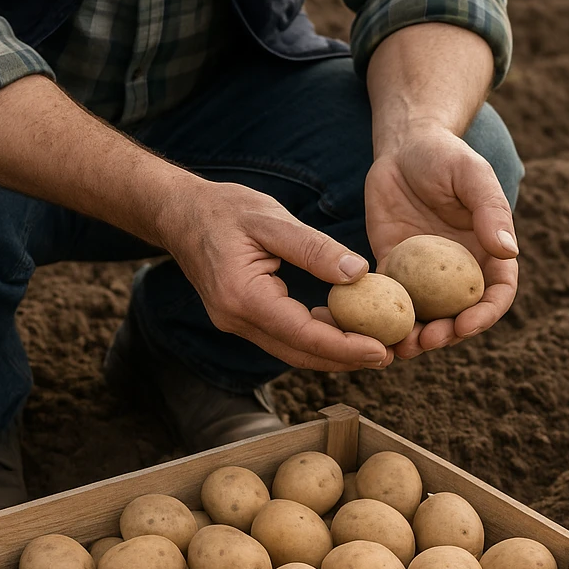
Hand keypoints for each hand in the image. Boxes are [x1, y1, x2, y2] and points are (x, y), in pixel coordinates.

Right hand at [159, 180, 394, 371]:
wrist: (178, 212)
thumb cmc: (224, 208)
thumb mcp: (271, 218)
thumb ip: (314, 248)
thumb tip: (358, 272)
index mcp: (243, 296)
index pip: (303, 335)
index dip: (345, 347)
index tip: (383, 350)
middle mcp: (237, 319)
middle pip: (300, 353)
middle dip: (346, 359)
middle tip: (390, 356)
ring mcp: (237, 323)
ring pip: (293, 350)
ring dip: (334, 353)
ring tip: (377, 347)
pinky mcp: (243, 318)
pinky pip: (285, 336)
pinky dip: (316, 337)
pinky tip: (346, 328)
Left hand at [364, 120, 518, 358]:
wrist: (403, 146)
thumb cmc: (446, 156)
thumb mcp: (472, 175)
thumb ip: (492, 211)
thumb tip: (508, 252)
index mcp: (488, 254)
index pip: (497, 294)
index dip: (485, 316)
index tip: (465, 325)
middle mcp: (460, 272)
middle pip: (460, 316)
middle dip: (447, 335)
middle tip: (427, 340)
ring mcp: (426, 275)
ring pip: (426, 317)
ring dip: (415, 337)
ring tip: (400, 347)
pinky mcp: (394, 270)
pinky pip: (390, 300)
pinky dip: (383, 319)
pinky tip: (370, 329)